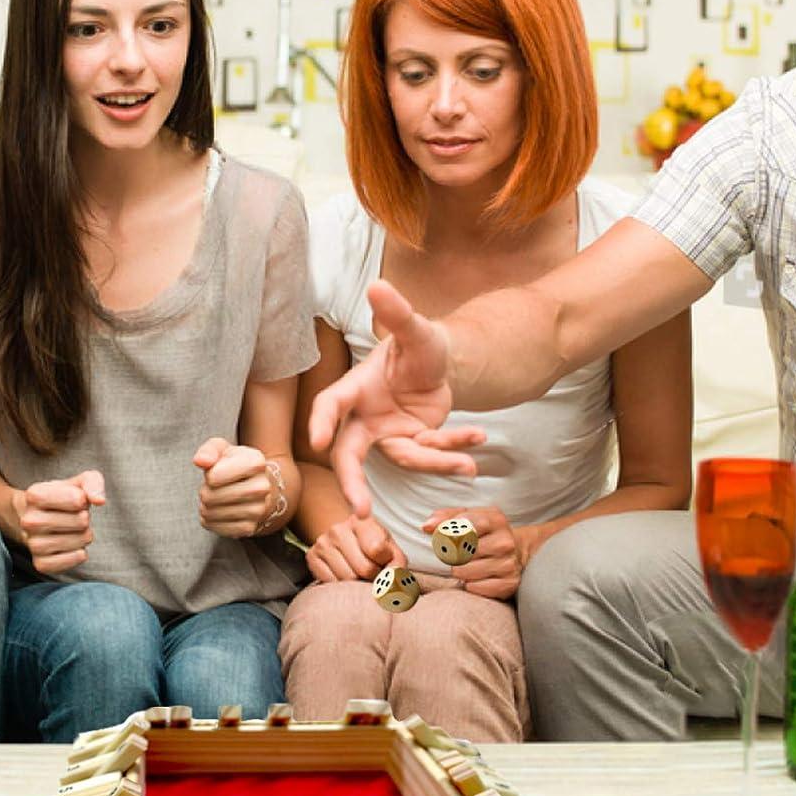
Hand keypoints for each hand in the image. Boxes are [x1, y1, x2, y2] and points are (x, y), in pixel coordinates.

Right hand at [13, 471, 104, 576]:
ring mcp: (32, 544)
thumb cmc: (62, 497)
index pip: (77, 499)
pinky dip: (79, 554)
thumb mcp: (78, 482)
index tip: (75, 499)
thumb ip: (93, 483)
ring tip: (73, 530)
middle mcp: (29, 520)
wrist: (38, 517)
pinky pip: (73, 560)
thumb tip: (99, 500)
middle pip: (81, 521)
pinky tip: (73, 546)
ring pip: (79, 541)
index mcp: (35, 494)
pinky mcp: (40, 563)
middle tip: (73, 516)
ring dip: (84, 536)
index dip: (84, 499)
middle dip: (85, 518)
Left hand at [194, 438, 286, 538]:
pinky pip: (215, 527)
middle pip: (210, 496)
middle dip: (205, 491)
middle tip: (214, 488)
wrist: (259, 487)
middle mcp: (262, 487)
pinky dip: (211, 520)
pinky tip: (219, 512)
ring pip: (210, 513)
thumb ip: (209, 450)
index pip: (213, 477)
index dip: (209, 474)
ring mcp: (258, 510)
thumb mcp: (223, 450)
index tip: (218, 471)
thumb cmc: (235, 465)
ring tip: (217, 499)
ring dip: (206, 506)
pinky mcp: (250, 528)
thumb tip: (200, 461)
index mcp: (256, 462)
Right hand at [305, 513, 405, 583]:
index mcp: (362, 521)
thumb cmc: (373, 547)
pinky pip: (331, 583)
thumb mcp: (391, 549)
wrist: (345, 539)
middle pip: (364, 569)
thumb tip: (391, 580)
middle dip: (374, 577)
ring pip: (347, 579)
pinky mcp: (311, 557)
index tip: (385, 561)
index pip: (377, 549)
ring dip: (358, 584)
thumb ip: (397, 563)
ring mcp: (322, 542)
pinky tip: (346, 575)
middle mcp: (338, 528)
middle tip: (374, 572)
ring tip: (360, 574)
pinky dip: (342, 586)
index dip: (386, 563)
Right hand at [308, 280, 484, 516]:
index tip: (318, 443)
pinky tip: (477, 441)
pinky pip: (432, 453)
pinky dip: (455, 450)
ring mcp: (389, 435)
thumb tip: (378, 285)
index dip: (323, 423)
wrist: (439, 362)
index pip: (331, 406)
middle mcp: (365, 418)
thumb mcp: (414, 329)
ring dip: (435, 462)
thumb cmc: (417, 344)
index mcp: (355, 388)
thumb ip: (397, 313)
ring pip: (404, 458)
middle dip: (353, 482)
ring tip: (466, 465)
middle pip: (350, 455)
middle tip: (361, 510)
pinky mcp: (415, 444)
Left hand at [423, 505, 528, 599]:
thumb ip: (445, 517)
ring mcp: (509, 563)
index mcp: (496, 520)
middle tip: (452, 554)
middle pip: (464, 551)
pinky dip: (469, 584)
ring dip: (459, 571)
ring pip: (467, 571)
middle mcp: (505, 541)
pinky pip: (475, 587)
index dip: (450, 532)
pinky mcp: (509, 583)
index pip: (468, 525)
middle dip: (452, 554)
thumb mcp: (467, 517)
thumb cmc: (482, 532)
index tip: (442, 537)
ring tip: (463, 566)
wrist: (515, 550)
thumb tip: (427, 526)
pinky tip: (473, 578)